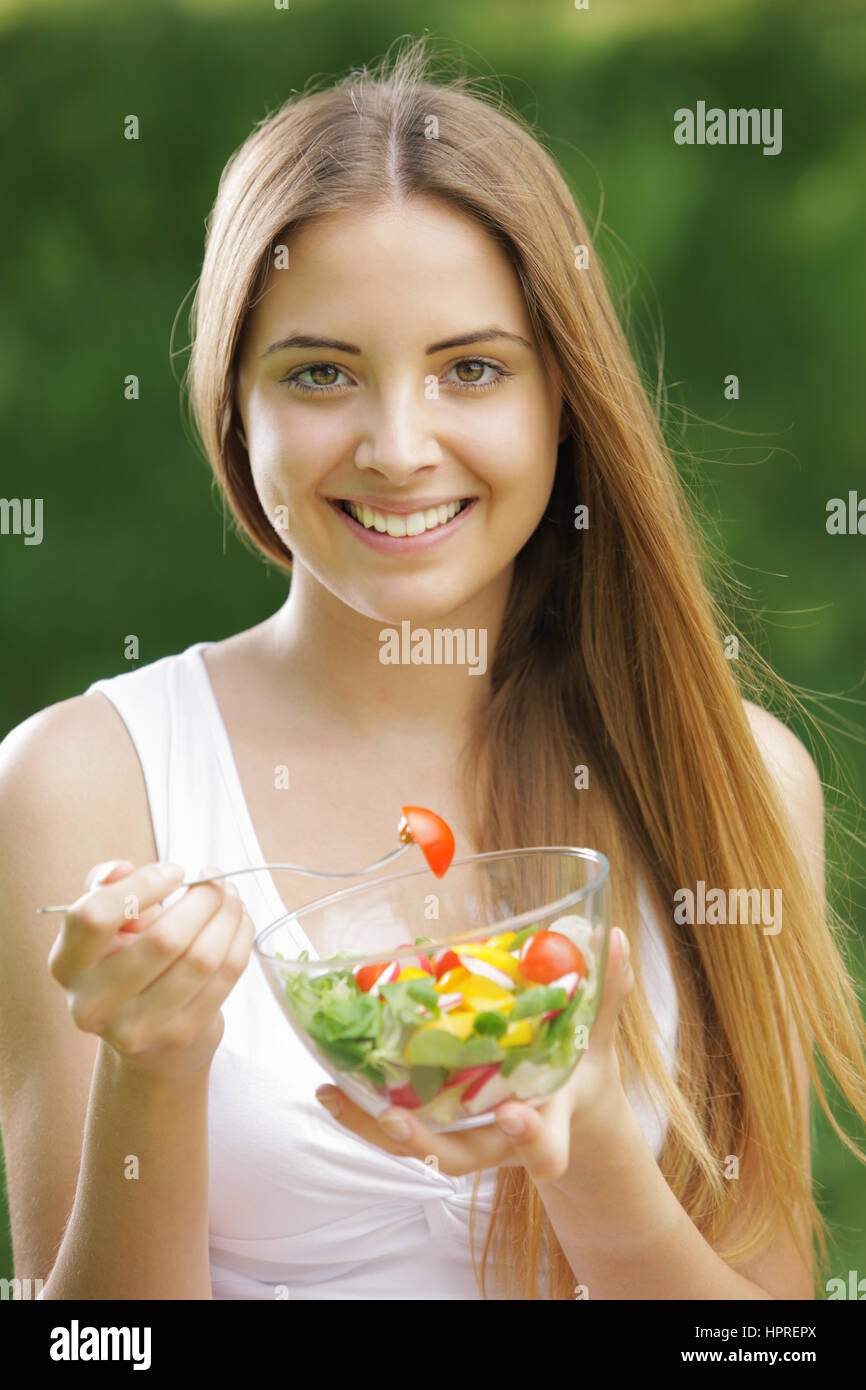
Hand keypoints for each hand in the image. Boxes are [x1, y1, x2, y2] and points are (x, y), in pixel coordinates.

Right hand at [48, 858, 255, 1080]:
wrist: (147, 1033)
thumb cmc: (127, 959)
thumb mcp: (108, 924)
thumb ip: (106, 889)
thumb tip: (119, 870)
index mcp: (67, 964)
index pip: (95, 916)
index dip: (142, 885)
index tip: (176, 872)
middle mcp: (93, 1002)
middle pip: (164, 939)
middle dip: (203, 899)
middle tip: (216, 880)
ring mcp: (136, 1026)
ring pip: (201, 959)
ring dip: (228, 917)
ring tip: (231, 898)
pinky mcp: (178, 1035)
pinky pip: (225, 976)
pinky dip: (240, 940)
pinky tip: (239, 923)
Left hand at [315, 925, 635, 1183]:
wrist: (565, 1113)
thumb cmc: (578, 1068)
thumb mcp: (597, 1036)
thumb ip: (605, 993)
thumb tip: (618, 938)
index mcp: (549, 1118)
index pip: (547, 1148)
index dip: (532, 1140)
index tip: (512, 1116)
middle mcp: (500, 1138)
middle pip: (464, 1157)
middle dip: (429, 1144)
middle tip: (397, 1121)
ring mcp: (465, 1133)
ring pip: (418, 1145)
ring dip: (375, 1126)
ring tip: (334, 1095)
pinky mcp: (437, 1122)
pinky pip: (396, 1124)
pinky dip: (360, 1110)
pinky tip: (326, 1086)